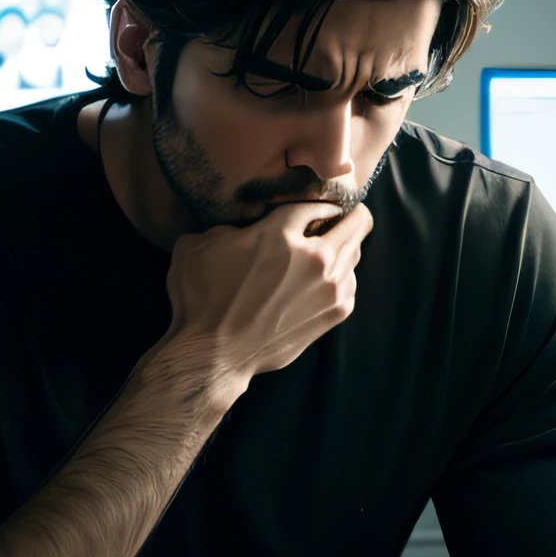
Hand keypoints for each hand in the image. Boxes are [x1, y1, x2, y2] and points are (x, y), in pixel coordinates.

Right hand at [164, 199, 373, 382]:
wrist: (215, 353)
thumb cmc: (203, 300)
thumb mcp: (199, 246)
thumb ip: (228, 225)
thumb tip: (243, 224)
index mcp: (279, 234)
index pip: (317, 204)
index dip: (320, 203)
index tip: (320, 207)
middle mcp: (313, 257)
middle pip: (356, 223)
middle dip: (352, 216)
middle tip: (345, 216)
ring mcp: (329, 287)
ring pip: (355, 254)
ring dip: (345, 248)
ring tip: (330, 251)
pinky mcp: (334, 313)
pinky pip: (350, 284)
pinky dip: (341, 278)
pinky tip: (323, 281)